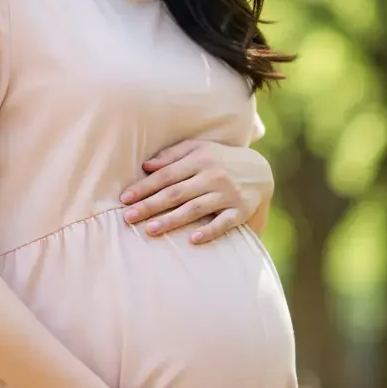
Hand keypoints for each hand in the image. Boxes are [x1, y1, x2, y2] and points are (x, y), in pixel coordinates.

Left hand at [120, 140, 273, 243]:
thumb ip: (172, 155)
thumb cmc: (220, 159)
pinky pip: (223, 222)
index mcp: (200, 159)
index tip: (125, 198)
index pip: (166, 175)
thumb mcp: (199, 148)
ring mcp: (227, 194)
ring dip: (172, 220)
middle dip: (151, 205)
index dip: (145, 187)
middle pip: (176, 193)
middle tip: (128, 217)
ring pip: (195, 209)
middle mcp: (212, 176)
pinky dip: (209, 230)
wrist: (261, 170)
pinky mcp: (241, 210)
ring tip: (150, 230)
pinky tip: (193, 239)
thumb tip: (146, 166)